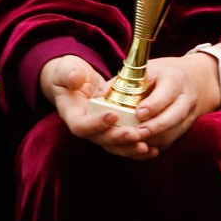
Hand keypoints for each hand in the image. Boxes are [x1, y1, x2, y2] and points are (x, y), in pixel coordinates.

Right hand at [39, 55, 153, 158]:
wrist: (76, 79)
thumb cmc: (69, 72)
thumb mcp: (67, 69)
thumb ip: (70, 73)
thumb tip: (76, 78)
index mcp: (72, 114)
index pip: (81, 125)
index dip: (96, 123)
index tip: (113, 115)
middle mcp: (85, 126)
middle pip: (100, 139)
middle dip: (118, 137)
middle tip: (135, 133)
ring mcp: (98, 130)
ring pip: (113, 145)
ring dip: (129, 148)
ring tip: (147, 146)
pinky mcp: (111, 130)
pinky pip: (123, 144)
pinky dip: (136, 148)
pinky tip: (153, 150)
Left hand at [128, 54, 220, 153]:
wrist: (191, 81)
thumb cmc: (158, 75)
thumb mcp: (143, 71)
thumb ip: (122, 84)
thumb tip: (96, 100)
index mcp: (175, 78)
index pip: (168, 92)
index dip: (154, 105)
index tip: (138, 114)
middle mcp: (186, 96)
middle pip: (176, 115)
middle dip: (155, 127)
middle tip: (135, 134)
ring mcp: (188, 114)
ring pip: (173, 131)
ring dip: (153, 139)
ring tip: (133, 142)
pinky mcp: (184, 127)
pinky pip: (170, 141)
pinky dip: (154, 146)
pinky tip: (139, 147)